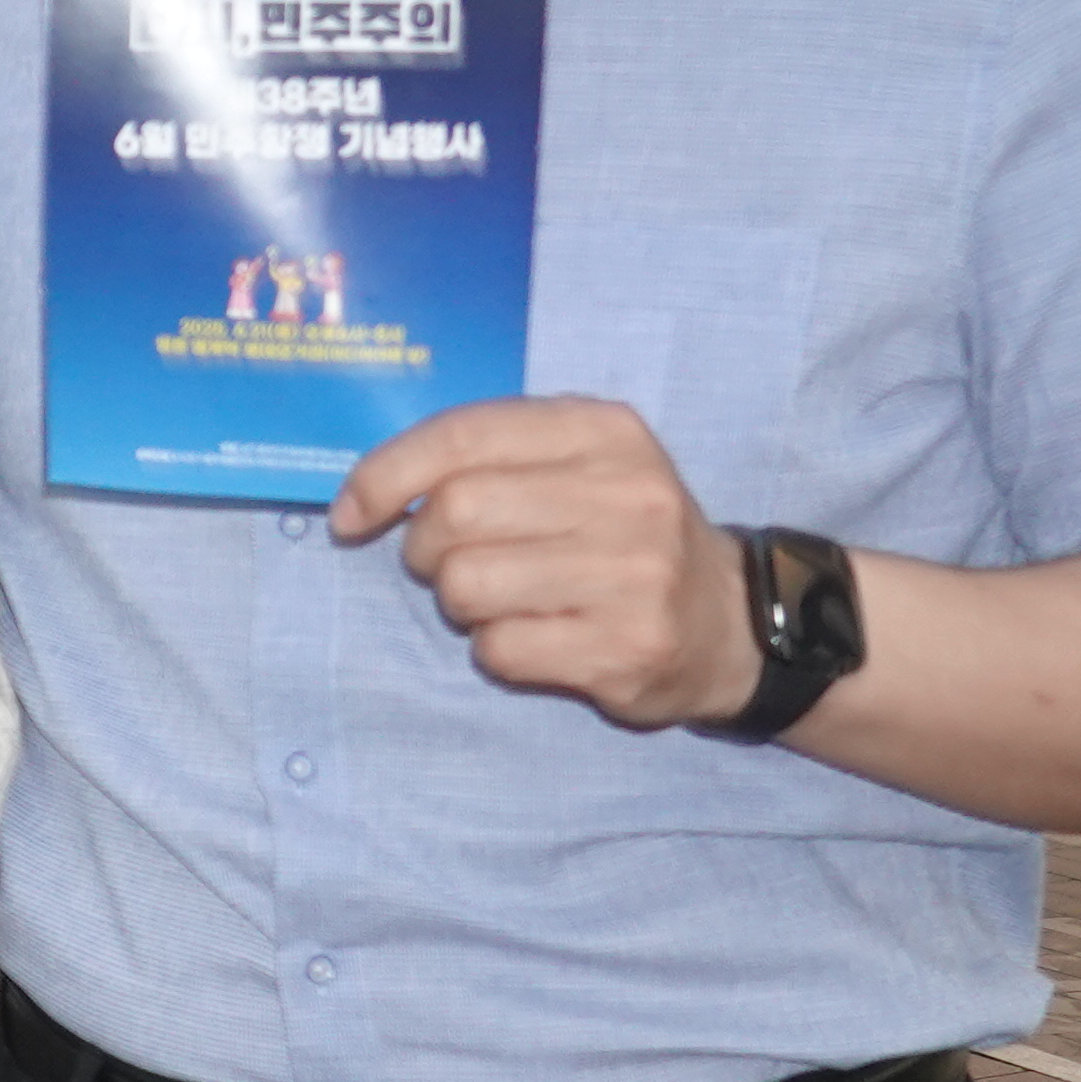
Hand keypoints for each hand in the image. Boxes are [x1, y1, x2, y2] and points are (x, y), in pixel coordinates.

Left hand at [329, 396, 762, 731]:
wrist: (729, 620)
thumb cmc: (623, 534)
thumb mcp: (577, 464)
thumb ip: (484, 456)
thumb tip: (362, 492)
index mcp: (603, 431)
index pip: (461, 437)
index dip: (385, 476)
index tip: (351, 514)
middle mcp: (627, 494)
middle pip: (453, 514)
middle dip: (423, 549)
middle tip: (446, 565)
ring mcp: (633, 575)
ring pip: (466, 586)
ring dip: (458, 603)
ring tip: (500, 601)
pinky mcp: (626, 649)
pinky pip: (499, 650)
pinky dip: (495, 649)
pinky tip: (537, 638)